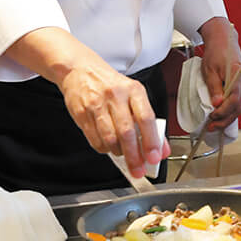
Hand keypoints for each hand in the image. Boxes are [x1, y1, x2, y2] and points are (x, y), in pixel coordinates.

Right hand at [59, 53, 169, 177]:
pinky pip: (95, 140)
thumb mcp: (134, 95)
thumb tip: (161, 149)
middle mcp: (115, 96)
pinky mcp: (82, 114)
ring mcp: (97, 105)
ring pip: (109, 138)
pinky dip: (104, 149)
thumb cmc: (111, 85)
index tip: (154, 157)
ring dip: (118, 152)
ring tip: (123, 154)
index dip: (151, 141)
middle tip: (138, 170)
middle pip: (126, 132)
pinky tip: (109, 146)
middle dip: (134, 156)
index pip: (146, 118)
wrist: (80, 70)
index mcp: (133, 90)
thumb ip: (150, 122)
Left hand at [199, 17, 240, 131]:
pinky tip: (222, 114)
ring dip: (228, 115)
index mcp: (238, 74)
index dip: (223, 112)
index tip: (212, 117)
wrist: (223, 41)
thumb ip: (214, 88)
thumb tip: (216, 104)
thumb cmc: (216, 53)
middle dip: (225, 119)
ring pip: (239, 105)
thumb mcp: (209, 70)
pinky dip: (231, 108)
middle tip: (211, 126)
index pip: (234, 100)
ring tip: (215, 123)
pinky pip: (240, 100)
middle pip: (238, 106)